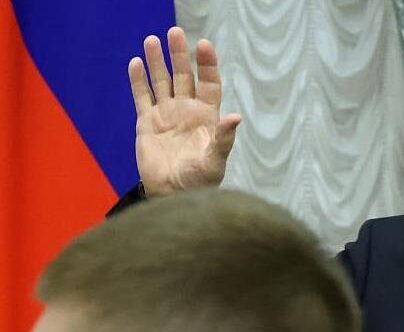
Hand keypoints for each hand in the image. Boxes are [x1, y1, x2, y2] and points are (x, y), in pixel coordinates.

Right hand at [129, 27, 241, 196]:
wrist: (174, 195)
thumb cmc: (201, 181)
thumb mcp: (216, 161)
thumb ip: (224, 138)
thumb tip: (236, 116)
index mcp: (207, 116)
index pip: (209, 83)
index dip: (207, 64)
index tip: (204, 45)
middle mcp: (187, 110)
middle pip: (183, 76)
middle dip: (179, 55)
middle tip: (174, 32)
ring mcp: (166, 115)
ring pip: (161, 82)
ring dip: (156, 61)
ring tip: (151, 40)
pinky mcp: (147, 123)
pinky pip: (142, 97)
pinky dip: (138, 81)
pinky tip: (135, 63)